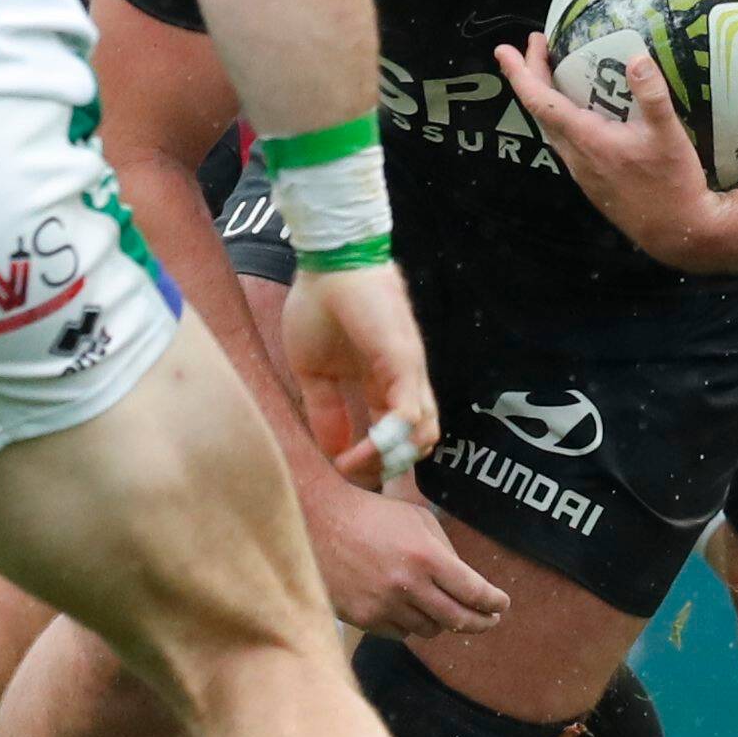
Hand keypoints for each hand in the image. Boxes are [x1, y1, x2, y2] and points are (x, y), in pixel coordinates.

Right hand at [279, 257, 440, 487]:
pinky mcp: (405, 364)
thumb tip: (332, 450)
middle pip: (417, 442)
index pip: (394, 435)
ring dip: (390, 460)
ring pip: (424, 435)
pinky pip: (408, 417)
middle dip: (386, 466)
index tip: (340, 468)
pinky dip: (386, 443)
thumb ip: (325, 410)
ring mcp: (408, 374)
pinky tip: (355, 451)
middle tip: (353, 472)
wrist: (329, 263)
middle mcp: (402, 382)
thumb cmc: (319, 306)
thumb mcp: (313, 371)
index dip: (371, 459)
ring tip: (355, 463)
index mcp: (382, 383)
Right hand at [304, 471, 505, 640]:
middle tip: (490, 621)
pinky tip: (409, 609)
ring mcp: (384, 605)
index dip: (494, 602)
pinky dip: (410, 624)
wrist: (319, 522)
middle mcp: (407, 585)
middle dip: (481, 622)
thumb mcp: (419, 520)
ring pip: (429, 630)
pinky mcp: (363, 618)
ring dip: (442, 621)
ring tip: (445, 610)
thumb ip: (446, 553)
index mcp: (426, 557)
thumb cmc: (374, 515)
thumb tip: (468, 586)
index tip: (502, 605)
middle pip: (458, 620)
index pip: (474, 592)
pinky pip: (400, 633)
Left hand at [496, 42, 718, 264]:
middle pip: (540, 111)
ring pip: (551, 128)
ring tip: (551, 71)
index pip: (540, 102)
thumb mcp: (669, 135)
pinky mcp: (592, 180)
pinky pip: (565, 141)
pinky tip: (578, 111)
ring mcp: (582, 170)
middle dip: (532, 75)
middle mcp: (576, 156)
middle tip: (536, 46)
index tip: (504, 51)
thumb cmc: (673, 184)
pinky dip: (561, 116)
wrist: (677, 230)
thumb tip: (636, 58)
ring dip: (546, 97)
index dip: (520, 74)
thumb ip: (653, 96)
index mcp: (587, 140)